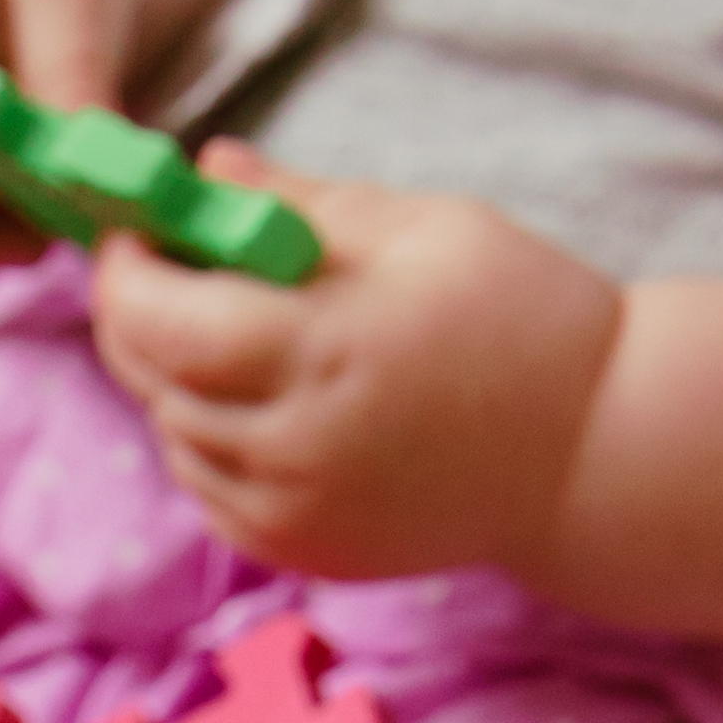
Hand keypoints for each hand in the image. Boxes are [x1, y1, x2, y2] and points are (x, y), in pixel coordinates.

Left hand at [89, 156, 626, 580]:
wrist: (596, 452)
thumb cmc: (522, 316)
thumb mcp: (421, 228)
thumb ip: (297, 204)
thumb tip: (204, 169)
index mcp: (326, 352)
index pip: (158, 319)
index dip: (126, 271)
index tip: (136, 231)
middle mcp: (295, 449)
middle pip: (151, 380)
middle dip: (139, 318)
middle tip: (165, 268)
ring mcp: (293, 514)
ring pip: (173, 436)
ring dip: (175, 379)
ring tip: (233, 328)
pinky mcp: (300, 553)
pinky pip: (208, 489)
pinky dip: (208, 439)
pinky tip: (261, 396)